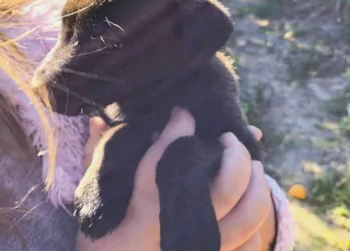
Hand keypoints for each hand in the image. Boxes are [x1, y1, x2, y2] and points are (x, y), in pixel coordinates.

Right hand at [76, 108, 275, 250]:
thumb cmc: (99, 236)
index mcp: (147, 205)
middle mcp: (179, 226)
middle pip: (227, 186)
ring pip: (246, 216)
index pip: (171, 156)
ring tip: (253, 166)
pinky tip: (251, 201)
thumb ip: (94, 154)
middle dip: (235, 154)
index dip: (182, 126)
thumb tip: (96, 120)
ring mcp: (199, 245)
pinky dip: (256, 220)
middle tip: (226, 138)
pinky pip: (247, 244)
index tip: (183, 112)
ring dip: (257, 185)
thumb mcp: (93, 193)